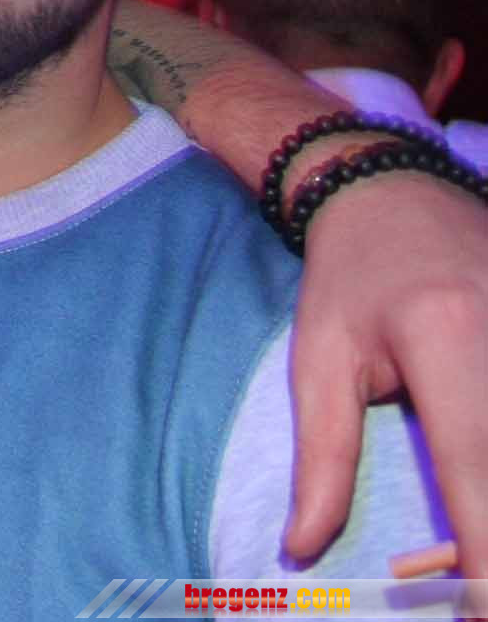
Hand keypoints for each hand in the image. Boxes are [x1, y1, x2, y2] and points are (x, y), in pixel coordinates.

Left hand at [285, 169, 487, 575]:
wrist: (396, 194)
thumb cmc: (350, 279)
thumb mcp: (319, 359)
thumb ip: (319, 455)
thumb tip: (303, 545)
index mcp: (447, 340)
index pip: (478, 466)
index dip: (486, 549)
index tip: (477, 609)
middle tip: (466, 584)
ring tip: (469, 545)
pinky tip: (479, 489)